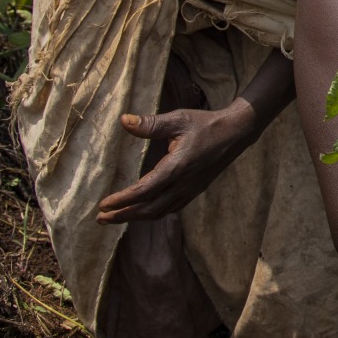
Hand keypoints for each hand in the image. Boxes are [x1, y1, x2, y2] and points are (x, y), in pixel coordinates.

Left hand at [96, 104, 260, 223]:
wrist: (236, 132)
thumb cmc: (205, 123)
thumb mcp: (178, 119)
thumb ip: (150, 124)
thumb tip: (124, 120)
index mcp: (177, 167)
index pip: (144, 191)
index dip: (122, 201)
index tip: (103, 205)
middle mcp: (184, 183)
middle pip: (149, 208)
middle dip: (123, 215)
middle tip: (100, 218)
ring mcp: (191, 189)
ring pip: (160, 212)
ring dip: (136, 217)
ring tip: (116, 217)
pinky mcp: (195, 189)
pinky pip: (171, 208)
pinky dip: (153, 213)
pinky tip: (143, 210)